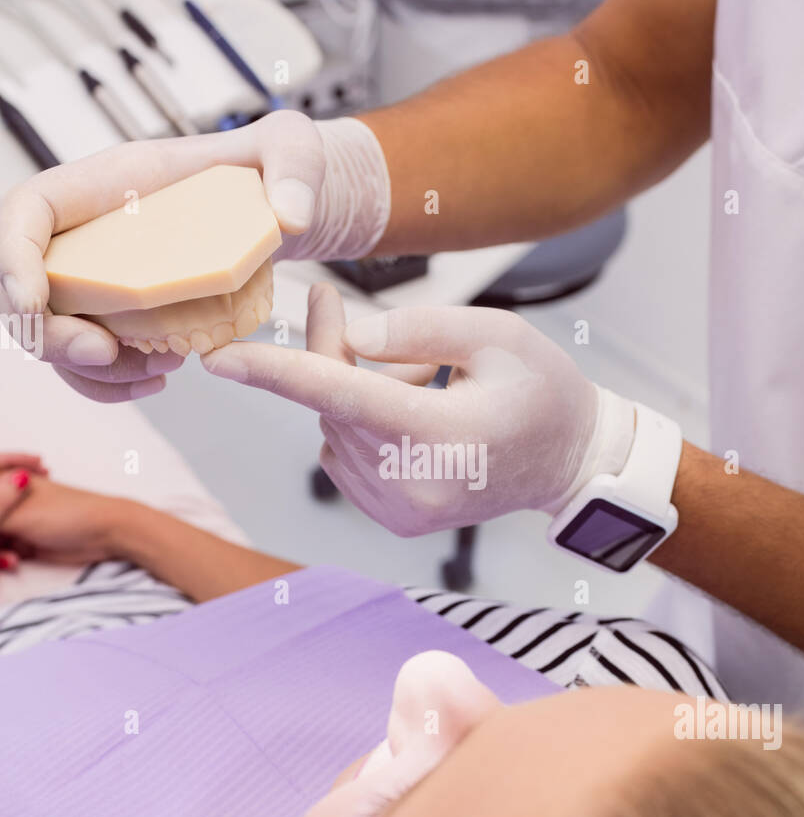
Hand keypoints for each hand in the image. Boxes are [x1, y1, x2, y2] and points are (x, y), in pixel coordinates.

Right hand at [0, 111, 329, 402]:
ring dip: (92, 369)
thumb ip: (295, 167)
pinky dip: (114, 382)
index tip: (35, 301)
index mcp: (111, 182)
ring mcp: (105, 276)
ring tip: (163, 370)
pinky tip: (160, 380)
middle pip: (32, 285)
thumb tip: (291, 217)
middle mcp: (94, 231)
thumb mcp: (293, 149)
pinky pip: (95, 357)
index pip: (31, 209)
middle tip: (106, 354)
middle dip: (51, 332)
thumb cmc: (277, 168)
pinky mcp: (127, 314)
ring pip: (59, 332)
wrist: (286, 206)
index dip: (14, 254)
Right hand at [0, 475, 125, 566]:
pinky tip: (14, 562)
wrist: (105, 534)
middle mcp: (7, 497)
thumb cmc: (64, 514)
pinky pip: (1, 551)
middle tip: (4, 544)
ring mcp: (15, 520)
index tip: (4, 530)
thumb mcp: (15, 515)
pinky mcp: (23, 542)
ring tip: (9, 558)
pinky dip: (2, 558)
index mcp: (5, 480)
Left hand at [203, 284, 634, 535]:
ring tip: (423, 381)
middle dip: (330, 351)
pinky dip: (362, 425)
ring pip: (333, 427)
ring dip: (356, 391)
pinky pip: (343, 454)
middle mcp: (412, 485)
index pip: (341, 396)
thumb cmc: (543, 390)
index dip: (276, 373)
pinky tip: (413, 415)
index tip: (219, 360)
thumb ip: (419, 327)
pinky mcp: (393, 516)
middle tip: (330, 300)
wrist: (571, 462)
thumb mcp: (496, 334)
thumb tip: (351, 336)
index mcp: (441, 437)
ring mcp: (400, 508)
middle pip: (332, 404)